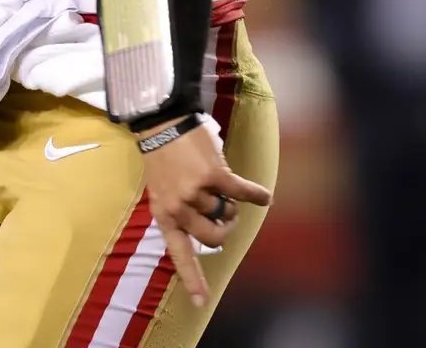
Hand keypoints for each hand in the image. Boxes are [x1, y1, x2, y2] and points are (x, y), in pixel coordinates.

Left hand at [138, 119, 271, 307]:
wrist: (161, 123)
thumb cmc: (163, 157)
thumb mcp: (163, 190)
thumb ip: (182, 210)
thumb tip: (215, 225)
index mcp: (164, 215)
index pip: (180, 254)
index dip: (193, 279)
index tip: (202, 302)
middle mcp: (179, 208)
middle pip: (214, 237)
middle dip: (225, 228)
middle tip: (226, 214)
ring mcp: (196, 192)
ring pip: (227, 212)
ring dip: (231, 202)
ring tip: (222, 187)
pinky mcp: (213, 174)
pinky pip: (241, 192)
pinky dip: (254, 194)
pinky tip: (264, 197)